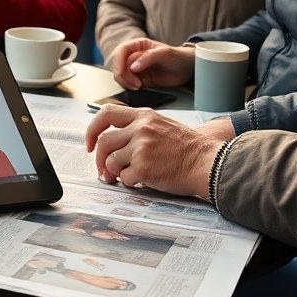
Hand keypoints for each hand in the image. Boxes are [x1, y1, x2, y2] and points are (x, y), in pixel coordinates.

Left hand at [84, 104, 219, 198]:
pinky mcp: (144, 168)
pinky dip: (130, 183)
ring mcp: (142, 148)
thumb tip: (113, 140)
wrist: (207, 162)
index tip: (89, 143)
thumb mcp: (162, 125)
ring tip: (125, 177)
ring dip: (115, 173)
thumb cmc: (188, 148)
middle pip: (103, 142)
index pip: (106, 113)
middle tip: (103, 170)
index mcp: (144, 116)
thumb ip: (138, 127)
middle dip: (98, 159)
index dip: (92, 129)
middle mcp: (140, 129)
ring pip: (111, 161)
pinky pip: (124, 178)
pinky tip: (141, 181)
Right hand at [107, 38, 194, 89]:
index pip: (121, 51)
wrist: (188, 69)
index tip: (121, 72)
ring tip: (138, 86)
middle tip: (135, 84)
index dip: (118, 61)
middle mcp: (135, 56)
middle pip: (119, 65)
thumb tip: (133, 67)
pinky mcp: (140, 80)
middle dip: (123, 75)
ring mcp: (137, 69)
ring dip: (125, 82)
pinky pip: (128, 84)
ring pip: (121, 76)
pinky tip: (139, 88)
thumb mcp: (165, 54)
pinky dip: (129, 87)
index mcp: (139, 45)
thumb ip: (148, 57)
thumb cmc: (178, 57)